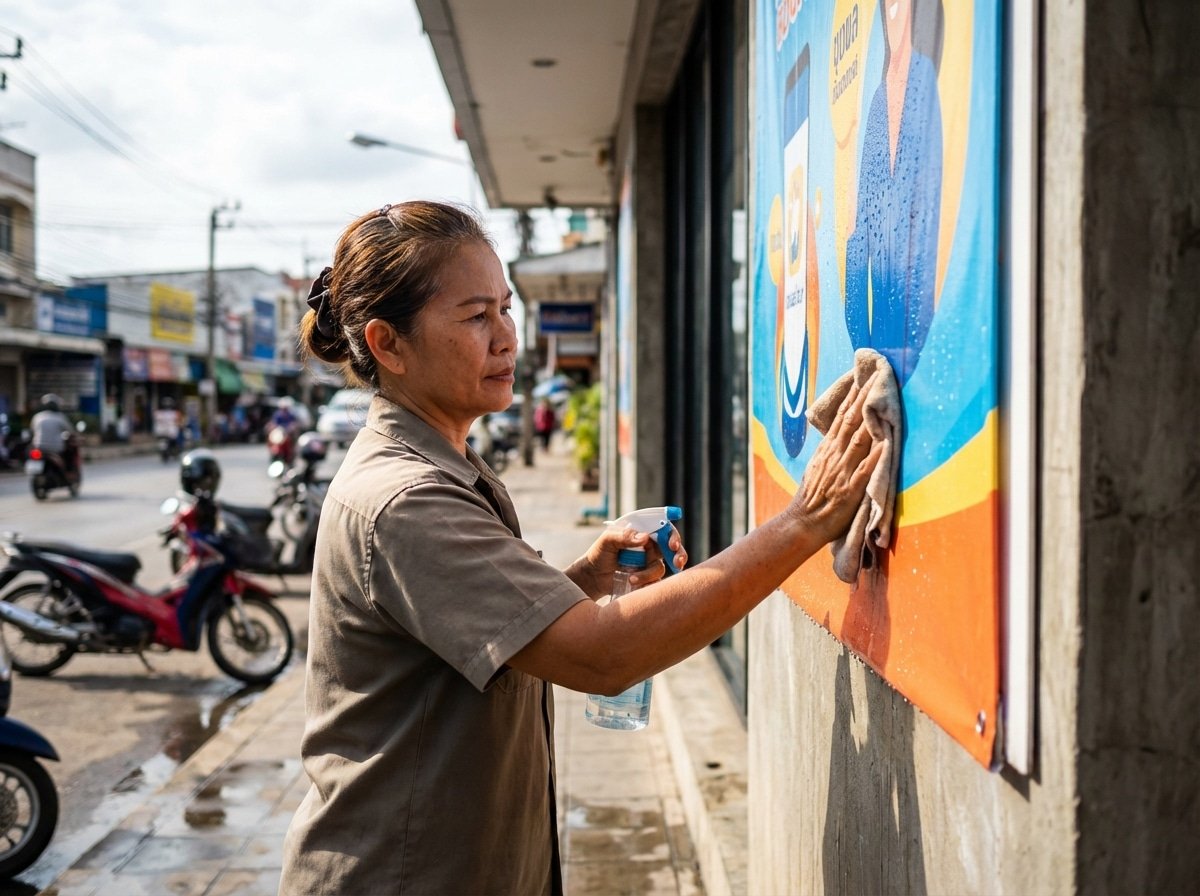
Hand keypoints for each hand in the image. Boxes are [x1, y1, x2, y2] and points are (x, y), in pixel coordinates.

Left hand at [567, 524, 688, 599]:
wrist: (593, 577)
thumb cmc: (599, 554)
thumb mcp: (607, 541)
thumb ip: (624, 536)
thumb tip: (645, 537)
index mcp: (642, 533)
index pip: (663, 529)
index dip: (672, 536)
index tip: (672, 545)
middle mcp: (649, 547)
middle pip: (671, 548)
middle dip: (678, 555)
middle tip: (677, 562)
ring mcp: (648, 563)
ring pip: (660, 568)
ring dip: (648, 574)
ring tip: (631, 579)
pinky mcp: (647, 578)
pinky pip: (656, 582)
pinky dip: (648, 584)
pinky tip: (634, 585)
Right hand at [788, 380, 881, 543]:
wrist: (802, 523)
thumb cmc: (812, 498)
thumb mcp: (817, 466)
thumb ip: (830, 450)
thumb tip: (841, 432)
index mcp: (828, 449)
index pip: (841, 416)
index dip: (853, 395)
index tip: (862, 375)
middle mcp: (835, 455)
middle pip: (851, 420)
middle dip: (864, 396)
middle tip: (876, 373)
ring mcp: (843, 471)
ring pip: (859, 438)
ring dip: (871, 416)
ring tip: (882, 395)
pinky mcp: (851, 489)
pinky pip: (866, 469)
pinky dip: (876, 454)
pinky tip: (887, 440)